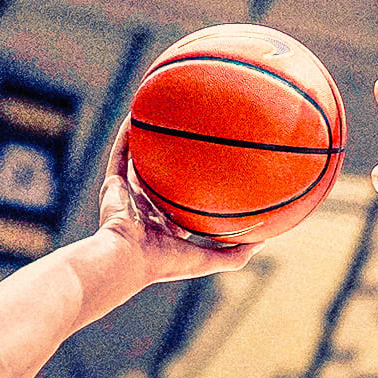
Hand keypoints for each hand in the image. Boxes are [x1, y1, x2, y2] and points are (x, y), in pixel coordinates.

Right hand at [96, 127, 256, 283]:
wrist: (129, 260)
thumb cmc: (168, 263)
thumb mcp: (210, 260)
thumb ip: (237, 253)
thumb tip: (265, 240)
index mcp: (165, 226)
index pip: (180, 206)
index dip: (193, 190)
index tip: (213, 173)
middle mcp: (145, 209)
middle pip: (160, 179)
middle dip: (171, 161)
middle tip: (188, 140)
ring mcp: (128, 196)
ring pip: (138, 162)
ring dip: (145, 141)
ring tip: (158, 117)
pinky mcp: (112, 185)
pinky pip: (120, 154)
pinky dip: (126, 135)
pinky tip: (136, 115)